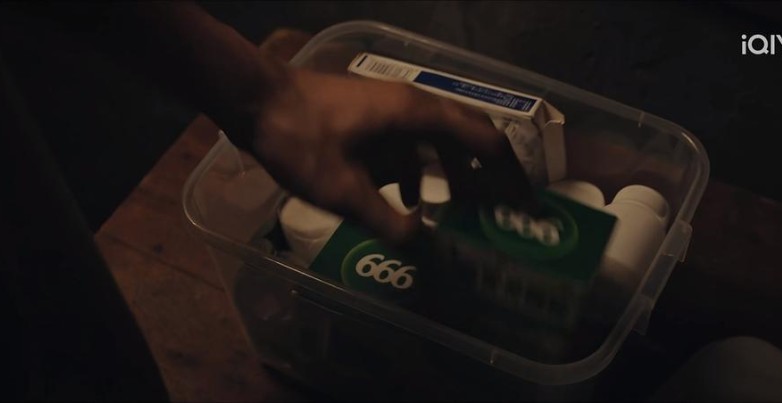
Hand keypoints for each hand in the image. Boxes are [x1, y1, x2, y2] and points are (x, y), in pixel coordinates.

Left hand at [242, 67, 534, 242]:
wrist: (254, 99)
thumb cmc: (300, 139)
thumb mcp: (343, 191)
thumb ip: (387, 221)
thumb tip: (423, 247)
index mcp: (418, 114)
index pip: (484, 140)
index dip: (510, 174)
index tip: (526, 203)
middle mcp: (414, 104)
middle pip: (468, 136)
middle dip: (488, 174)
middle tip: (504, 209)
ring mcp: (392, 106)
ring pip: (438, 139)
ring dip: (452, 172)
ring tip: (459, 211)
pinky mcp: (373, 114)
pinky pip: (411, 142)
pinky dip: (418, 169)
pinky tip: (407, 199)